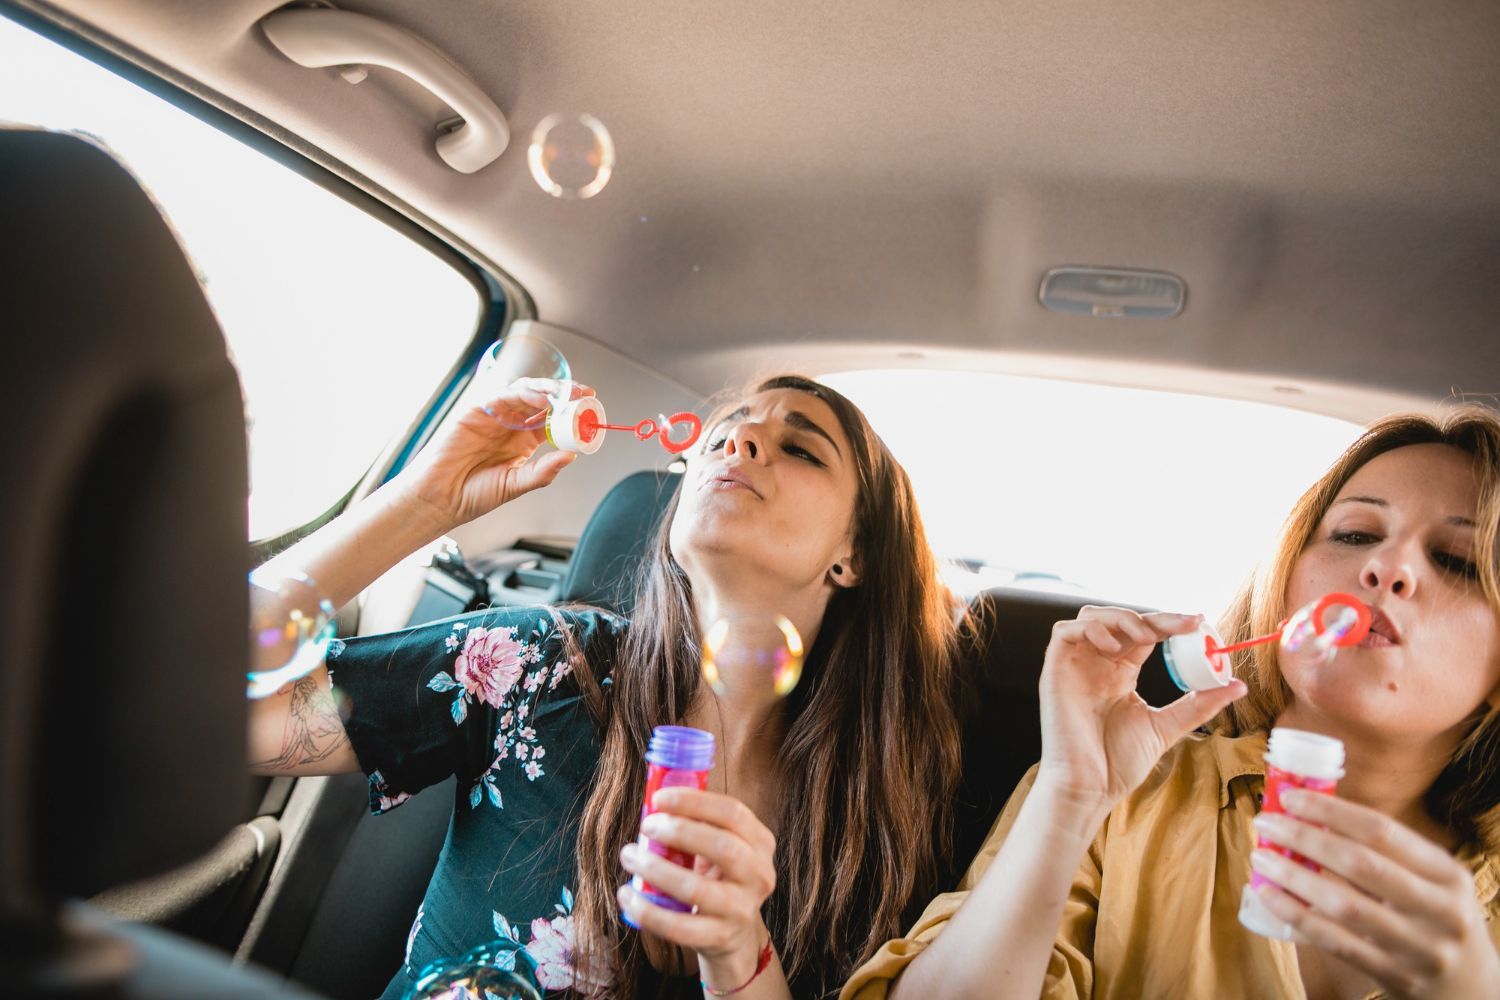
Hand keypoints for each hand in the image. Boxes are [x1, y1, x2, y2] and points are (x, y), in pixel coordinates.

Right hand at [396, 378, 592, 529]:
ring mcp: (496, 415)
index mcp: (525, 440)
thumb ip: (543, 472)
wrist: (441, 497)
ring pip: (527, 392)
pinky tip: (542, 400)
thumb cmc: (474, 494)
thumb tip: (571, 457)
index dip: (572, 413)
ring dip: (549, 390)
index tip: (591, 410)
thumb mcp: (516, 485)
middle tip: (585, 394)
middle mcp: (512, 425)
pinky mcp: (479, 409)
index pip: (554, 419)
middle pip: (544, 401)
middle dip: (566, 394)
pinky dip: (525, 393)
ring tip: (567, 394)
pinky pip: (505, 394)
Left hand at [617, 788, 777, 990]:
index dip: (694, 802)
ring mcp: (742, 909)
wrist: (734, 933)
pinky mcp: (720, 937)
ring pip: (697, 889)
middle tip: (646, 826)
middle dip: (678, 831)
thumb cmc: (717, 877)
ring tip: (629, 856)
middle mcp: (759, 875)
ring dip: (656, 870)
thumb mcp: (719, 846)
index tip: (659, 798)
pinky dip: (647, 910)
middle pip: (722, 847)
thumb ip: (698, 822)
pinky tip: (627, 895)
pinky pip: (679, 926)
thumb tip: (656, 797)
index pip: (733, 813)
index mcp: (760, 842)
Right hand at [1037, 607, 1245, 817]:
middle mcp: (1097, 664)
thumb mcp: (1167, 727)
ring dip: (1121, 617)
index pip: (1143, 635)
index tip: (1197, 622)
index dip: (1168, 623)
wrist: (1090, 787)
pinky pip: (1064, 632)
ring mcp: (1075, 666)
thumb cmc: (1119, 763)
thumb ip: (1198, 705)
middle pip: (1119, 619)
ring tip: (1146, 636)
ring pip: (1090, 616)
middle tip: (1181, 626)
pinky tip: (1113, 647)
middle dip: (1151, 617)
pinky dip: (1091, 629)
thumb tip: (1238, 686)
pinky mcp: (1055, 670)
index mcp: (1120, 674)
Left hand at [1249, 790, 1499, 998]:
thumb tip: (1311, 814)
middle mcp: (1439, 910)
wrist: (1470, 988)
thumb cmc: (1436, 918)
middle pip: (1360, 864)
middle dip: (1305, 838)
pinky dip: (1298, 916)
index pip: (1382, 831)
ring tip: (1261, 857)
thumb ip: (1386, 853)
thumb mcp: (1433, 881)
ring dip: (1294, 877)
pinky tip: (1270, 896)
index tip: (1291, 798)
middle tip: (1267, 822)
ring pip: (1344, 905)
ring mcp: (1418, 947)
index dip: (1331, 811)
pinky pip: (1336, 942)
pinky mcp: (1394, 976)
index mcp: (1448, 874)